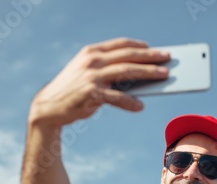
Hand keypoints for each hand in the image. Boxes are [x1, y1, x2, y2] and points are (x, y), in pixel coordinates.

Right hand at [28, 38, 169, 127]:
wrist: (49, 106)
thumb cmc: (74, 90)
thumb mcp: (88, 73)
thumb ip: (109, 70)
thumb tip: (139, 77)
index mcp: (92, 52)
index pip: (120, 44)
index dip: (139, 45)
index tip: (153, 48)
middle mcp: (92, 61)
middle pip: (128, 56)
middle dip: (151, 56)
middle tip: (168, 58)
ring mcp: (92, 77)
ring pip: (127, 72)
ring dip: (149, 73)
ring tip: (164, 75)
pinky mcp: (92, 94)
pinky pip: (117, 97)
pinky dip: (131, 102)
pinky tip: (140, 106)